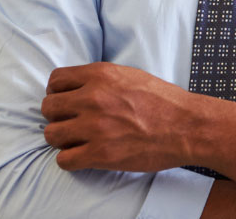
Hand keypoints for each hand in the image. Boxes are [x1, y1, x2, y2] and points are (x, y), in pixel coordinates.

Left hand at [41, 62, 195, 171]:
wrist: (187, 126)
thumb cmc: (164, 102)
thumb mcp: (130, 76)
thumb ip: (101, 80)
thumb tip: (78, 88)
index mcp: (101, 75)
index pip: (56, 81)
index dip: (58, 93)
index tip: (67, 102)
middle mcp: (93, 98)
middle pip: (48, 107)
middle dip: (58, 116)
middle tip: (73, 123)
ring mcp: (95, 127)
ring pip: (51, 134)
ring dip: (62, 139)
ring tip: (79, 140)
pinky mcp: (100, 153)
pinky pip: (63, 160)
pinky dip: (71, 159)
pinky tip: (84, 155)